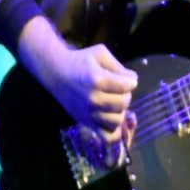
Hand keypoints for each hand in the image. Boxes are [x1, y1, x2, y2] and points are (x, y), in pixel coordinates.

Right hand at [24, 19, 137, 142]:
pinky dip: (113, 131)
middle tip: (119, 91)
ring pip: (117, 119)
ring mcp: (89, 112)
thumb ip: (118, 66)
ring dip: (119, 111)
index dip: (131, 82)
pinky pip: (106, 136)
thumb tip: (134, 79)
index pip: (128, 86)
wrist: (56, 73)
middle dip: (126, 95)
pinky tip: (111, 119)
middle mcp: (93, 98)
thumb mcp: (99, 54)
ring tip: (114, 103)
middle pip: (124, 102)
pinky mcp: (85, 121)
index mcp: (98, 79)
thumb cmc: (79, 61)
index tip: (126, 80)